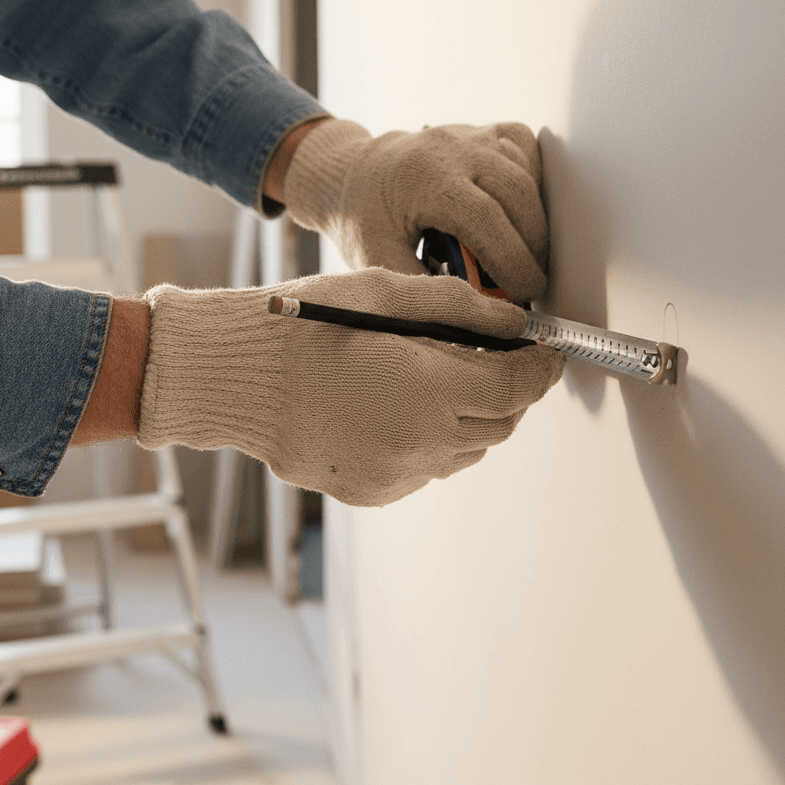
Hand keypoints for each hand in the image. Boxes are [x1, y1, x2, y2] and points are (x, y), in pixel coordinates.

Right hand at [136, 267, 563, 506]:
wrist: (239, 377)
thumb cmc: (304, 326)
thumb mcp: (385, 293)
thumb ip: (460, 307)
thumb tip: (514, 322)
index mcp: (432, 387)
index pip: (518, 385)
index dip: (540, 367)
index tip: (546, 353)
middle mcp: (423, 441)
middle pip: (500, 423)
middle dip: (507, 392)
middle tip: (494, 361)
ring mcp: (397, 473)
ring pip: (466, 451)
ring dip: (469, 419)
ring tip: (439, 383)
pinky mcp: (373, 490)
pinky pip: (424, 469)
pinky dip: (429, 443)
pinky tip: (398, 412)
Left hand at [280, 119, 549, 300]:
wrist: (352, 174)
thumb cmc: (363, 218)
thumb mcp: (379, 261)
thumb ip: (425, 290)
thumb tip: (474, 319)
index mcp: (423, 179)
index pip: (485, 219)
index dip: (513, 260)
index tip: (527, 292)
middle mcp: (451, 149)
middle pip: (517, 194)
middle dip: (532, 246)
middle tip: (529, 285)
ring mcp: (470, 135)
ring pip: (527, 176)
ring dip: (534, 222)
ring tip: (520, 258)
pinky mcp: (484, 132)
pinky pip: (525, 157)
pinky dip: (530, 189)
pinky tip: (515, 216)